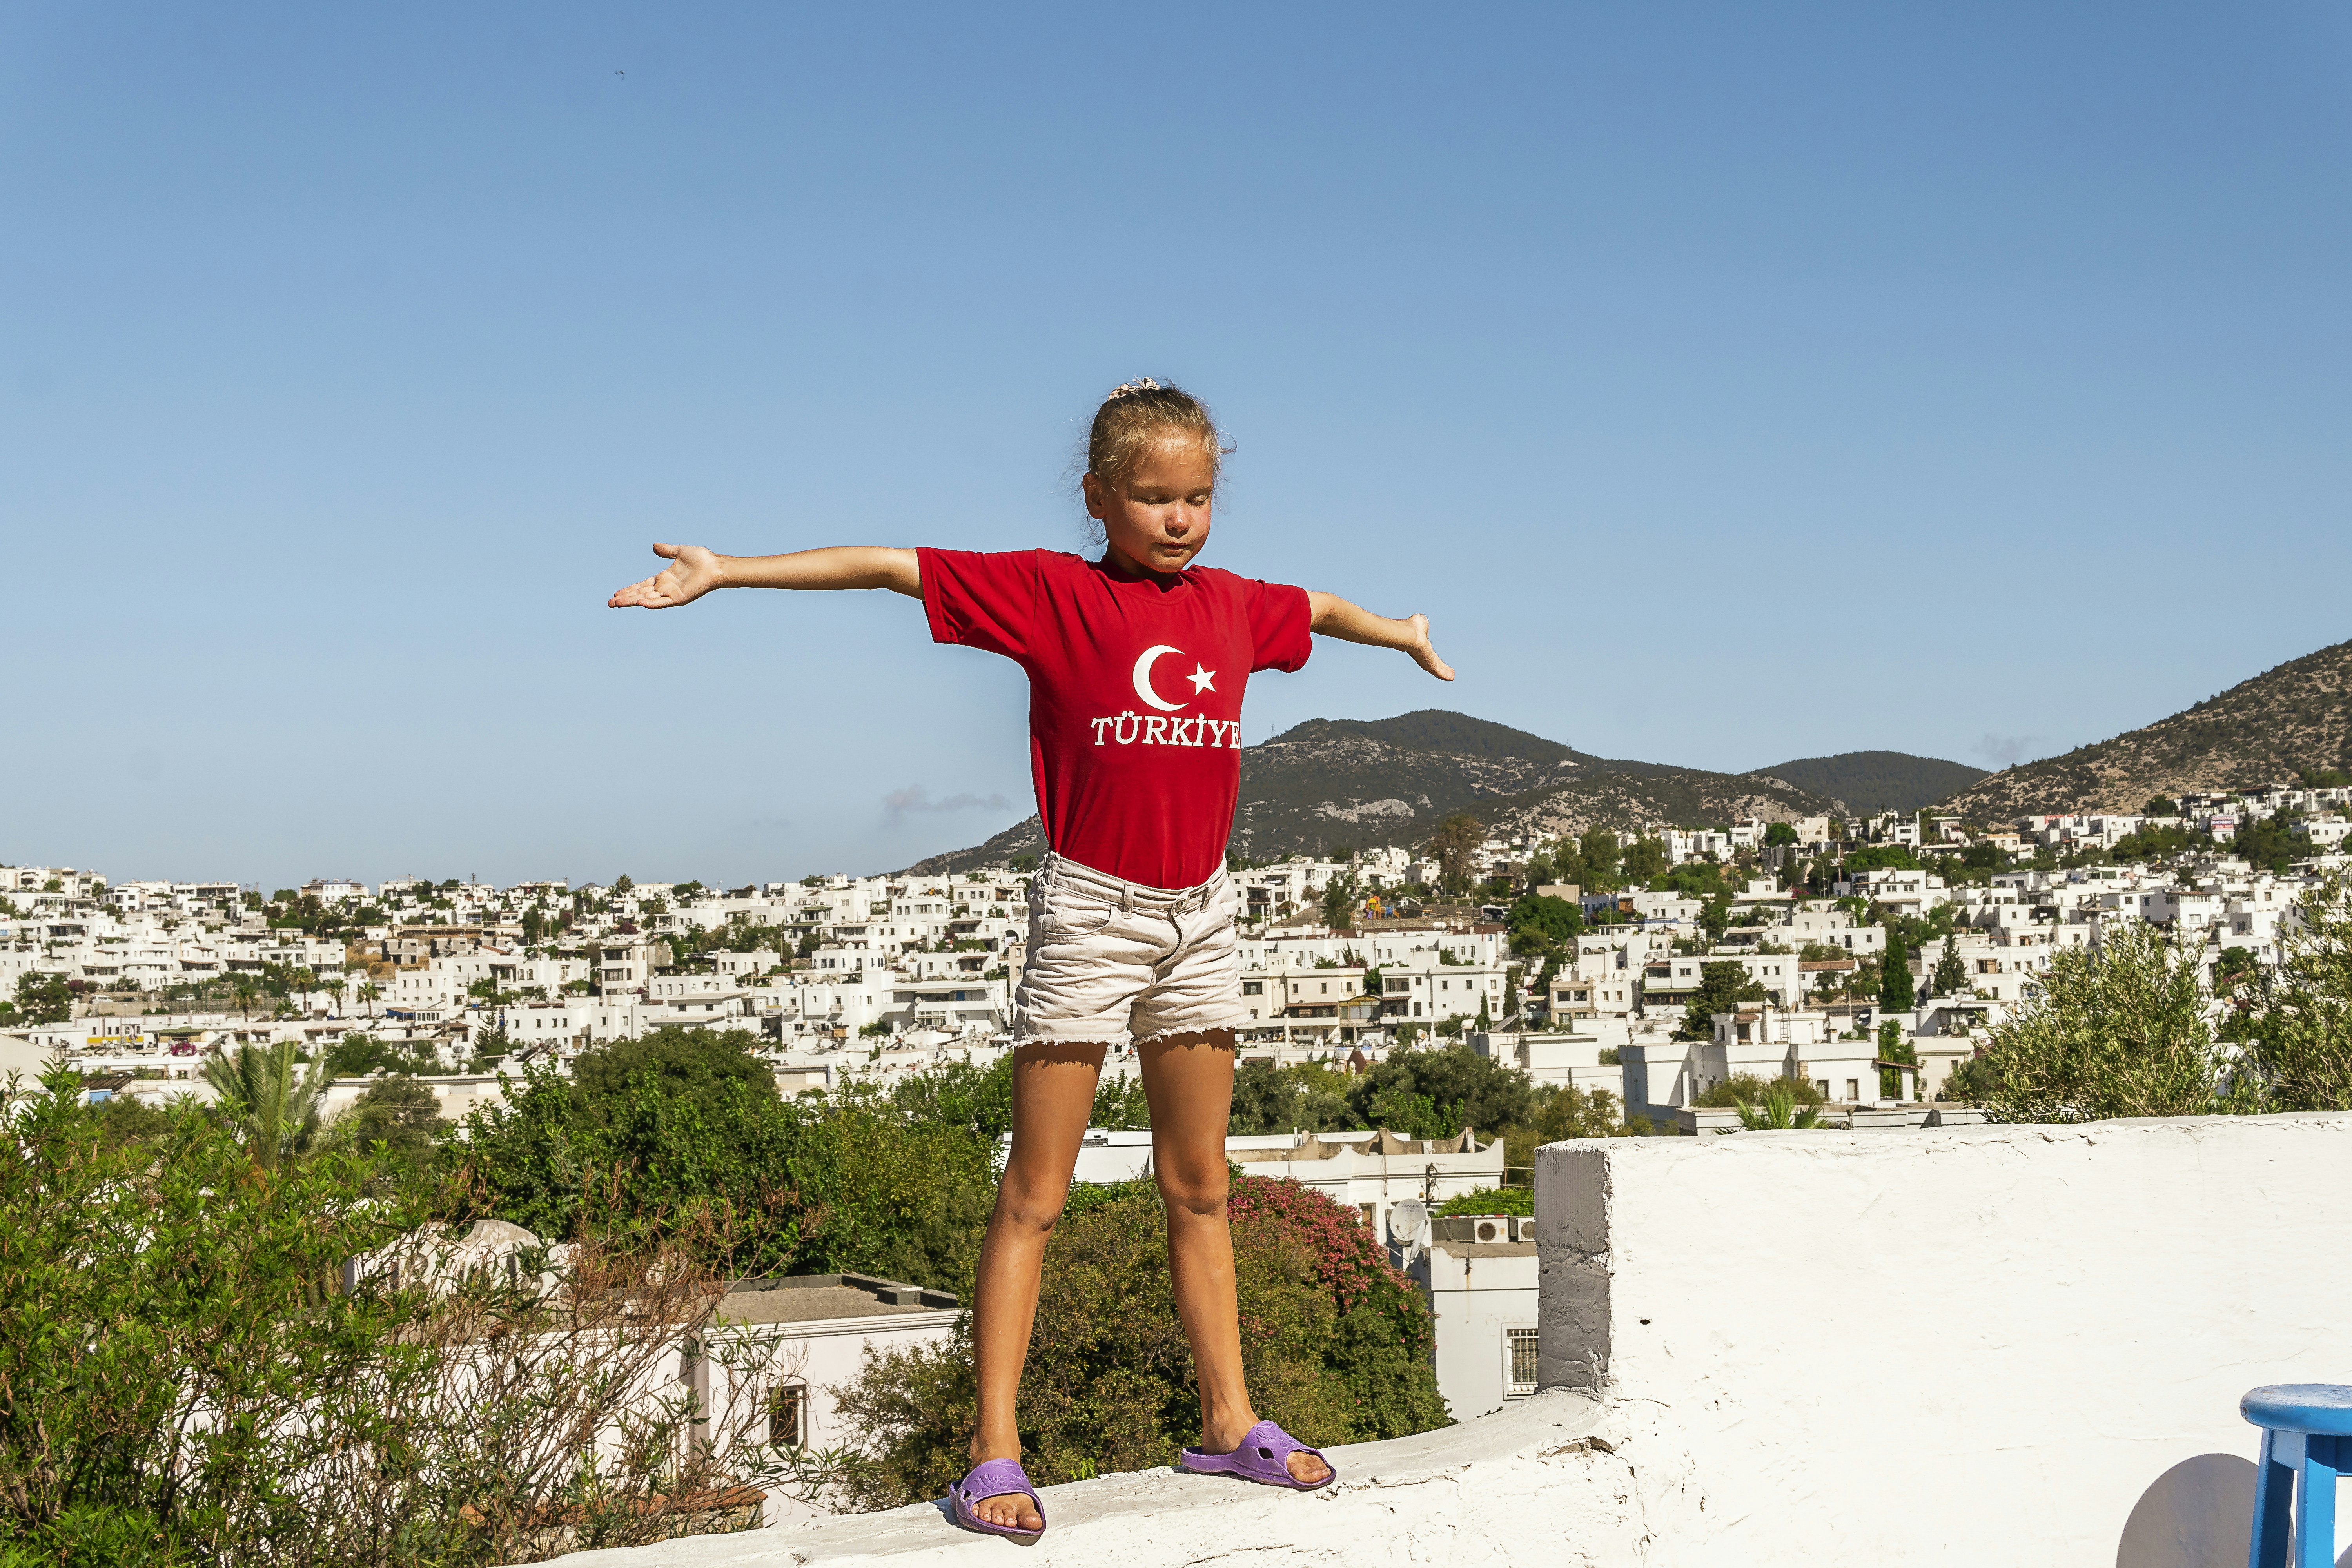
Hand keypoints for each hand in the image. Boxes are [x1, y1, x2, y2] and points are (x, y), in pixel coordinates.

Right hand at [608, 543, 723, 608]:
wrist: (715, 565)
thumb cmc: (701, 559)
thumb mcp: (679, 552)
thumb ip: (666, 551)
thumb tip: (654, 546)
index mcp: (663, 579)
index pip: (641, 586)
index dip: (629, 589)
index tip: (616, 593)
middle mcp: (665, 588)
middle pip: (640, 594)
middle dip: (625, 599)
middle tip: (610, 603)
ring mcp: (671, 594)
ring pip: (647, 600)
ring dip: (632, 602)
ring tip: (617, 604)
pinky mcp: (679, 598)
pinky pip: (662, 602)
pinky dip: (651, 603)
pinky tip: (639, 603)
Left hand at [1404, 614, 1454, 680]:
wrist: (1409, 634)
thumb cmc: (1413, 626)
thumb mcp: (1421, 622)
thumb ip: (1423, 624)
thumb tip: (1421, 621)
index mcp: (1422, 645)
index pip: (1430, 653)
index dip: (1436, 657)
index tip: (1440, 661)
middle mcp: (1424, 654)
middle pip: (1435, 663)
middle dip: (1442, 667)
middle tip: (1449, 672)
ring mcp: (1426, 661)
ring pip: (1437, 669)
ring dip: (1445, 673)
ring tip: (1452, 676)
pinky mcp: (1429, 665)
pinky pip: (1438, 671)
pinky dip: (1444, 674)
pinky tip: (1451, 677)